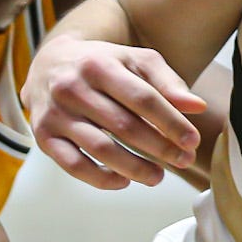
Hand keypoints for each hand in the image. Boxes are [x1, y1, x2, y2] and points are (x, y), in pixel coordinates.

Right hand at [25, 36, 204, 189]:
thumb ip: (167, 82)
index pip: (143, 98)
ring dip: (135, 168)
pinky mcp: (44, 137)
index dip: (171, 122)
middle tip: (184, 161)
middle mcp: (73, 88)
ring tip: (158, 176)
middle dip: (160, 148)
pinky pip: (73, 165)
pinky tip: (123, 181)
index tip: (192, 141)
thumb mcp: (134, 61)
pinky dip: (101, 179)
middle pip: (124, 126)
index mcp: (99, 65)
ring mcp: (56, 114)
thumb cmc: (101, 64)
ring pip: (100, 149)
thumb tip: (197, 107)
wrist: (48, 63)